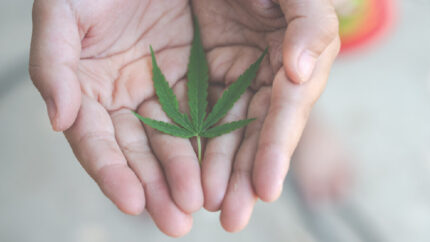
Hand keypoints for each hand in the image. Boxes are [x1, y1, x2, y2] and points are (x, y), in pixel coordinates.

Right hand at [30, 0, 201, 236]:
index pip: (97, 141)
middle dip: (157, 187)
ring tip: (204, 205)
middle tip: (176, 222)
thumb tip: (57, 121)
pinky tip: (226, 172)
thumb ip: (52, 64)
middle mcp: (127, 98)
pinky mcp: (200, 75)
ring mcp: (164, 89)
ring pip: (178, 139)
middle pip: (141, 151)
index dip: (111, 172)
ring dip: (189, 175)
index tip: (131, 202)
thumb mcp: (62, 13)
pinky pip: (211, 112)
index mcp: (88, 89)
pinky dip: (216, 142)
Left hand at [193, 0, 339, 231]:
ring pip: (223, 132)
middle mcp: (263, 73)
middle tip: (233, 217)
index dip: (277, 146)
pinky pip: (188, 115)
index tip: (266, 186)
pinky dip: (185, 148)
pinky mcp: (195, 75)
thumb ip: (309, 25)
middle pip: (256, 131)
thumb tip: (302, 74)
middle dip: (245, 175)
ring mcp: (228, 76)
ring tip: (202, 208)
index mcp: (291, 55)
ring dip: (216, 172)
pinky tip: (178, 179)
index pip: (285, 106)